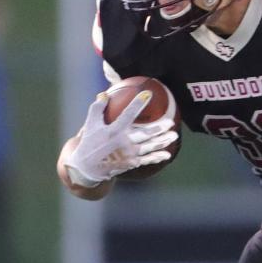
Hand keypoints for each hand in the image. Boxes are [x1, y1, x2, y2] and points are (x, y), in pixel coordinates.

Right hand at [64, 89, 178, 187]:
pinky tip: (167, 154)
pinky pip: (146, 160)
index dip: (137, 104)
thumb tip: (104, 94)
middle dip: (158, 128)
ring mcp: (128, 155)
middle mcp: (122, 143)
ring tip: (174, 135)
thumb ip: (97, 108)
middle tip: (170, 122)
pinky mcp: (131, 163)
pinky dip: (157, 157)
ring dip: (162, 142)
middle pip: (144, 134)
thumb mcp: (90, 124)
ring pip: (149, 147)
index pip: (127, 115)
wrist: (87, 167)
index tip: (147, 94)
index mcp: (112, 131)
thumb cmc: (90, 142)